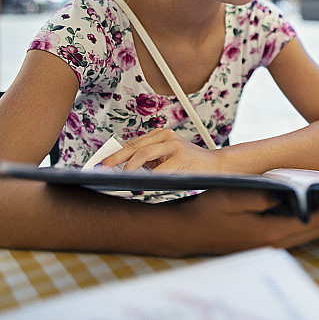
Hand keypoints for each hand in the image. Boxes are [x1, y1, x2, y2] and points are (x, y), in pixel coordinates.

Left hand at [101, 128, 219, 172]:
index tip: (101, 164)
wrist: (217, 166)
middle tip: (102, 169)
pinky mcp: (181, 158)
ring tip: (119, 177)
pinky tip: (139, 184)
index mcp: (161, 135)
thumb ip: (149, 160)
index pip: (132, 144)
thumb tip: (123, 169)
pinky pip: (158, 170)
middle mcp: (166, 136)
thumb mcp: (167, 157)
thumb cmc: (190, 164)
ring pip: (143, 154)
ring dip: (128, 168)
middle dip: (115, 160)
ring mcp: (174, 145)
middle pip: (133, 147)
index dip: (115, 155)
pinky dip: (146, 178)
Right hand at [169, 189, 318, 255]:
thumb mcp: (236, 195)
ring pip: (301, 235)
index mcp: (270, 233)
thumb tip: (288, 193)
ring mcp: (264, 247)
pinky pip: (289, 235)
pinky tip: (298, 206)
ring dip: (315, 218)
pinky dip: (300, 222)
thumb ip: (265, 194)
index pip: (312, 222)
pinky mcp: (258, 245)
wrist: (184, 232)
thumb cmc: (208, 211)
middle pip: (312, 231)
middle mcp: (271, 244)